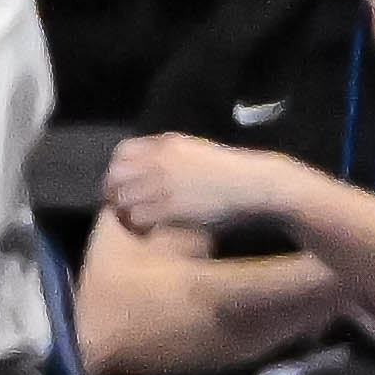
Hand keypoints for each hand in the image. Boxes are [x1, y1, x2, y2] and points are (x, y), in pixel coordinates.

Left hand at [100, 131, 294, 235]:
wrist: (260, 186)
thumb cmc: (236, 174)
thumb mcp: (199, 153)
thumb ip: (172, 158)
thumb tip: (149, 170)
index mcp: (168, 143)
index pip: (122, 152)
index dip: (118, 169)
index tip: (123, 183)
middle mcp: (160, 160)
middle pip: (116, 175)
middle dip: (114, 191)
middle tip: (122, 206)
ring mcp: (163, 183)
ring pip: (122, 197)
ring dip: (124, 211)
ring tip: (135, 221)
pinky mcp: (170, 207)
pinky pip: (137, 217)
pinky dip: (138, 226)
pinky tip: (148, 231)